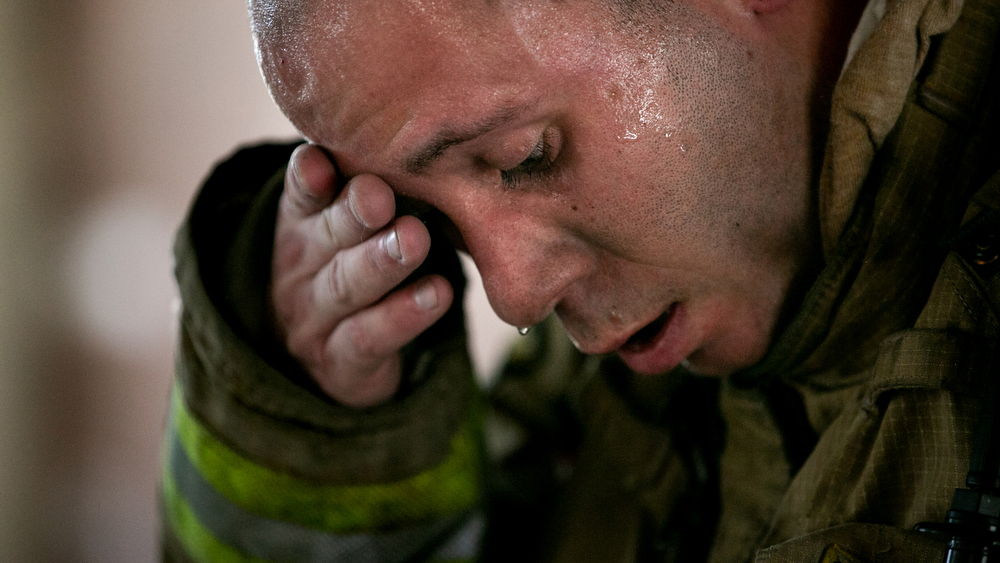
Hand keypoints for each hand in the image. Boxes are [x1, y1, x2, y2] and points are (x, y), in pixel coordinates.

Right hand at [270, 144, 453, 407]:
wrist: (319, 362)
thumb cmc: (348, 268)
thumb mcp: (345, 227)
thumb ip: (369, 187)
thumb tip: (423, 126)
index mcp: (300, 224)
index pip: (301, 194)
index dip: (309, 178)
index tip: (321, 159)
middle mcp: (300, 269)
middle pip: (325, 238)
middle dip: (353, 215)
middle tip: (380, 195)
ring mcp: (315, 319)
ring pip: (347, 287)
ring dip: (381, 262)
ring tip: (414, 240)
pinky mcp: (340, 364)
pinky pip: (370, 338)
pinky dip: (404, 316)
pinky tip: (438, 294)